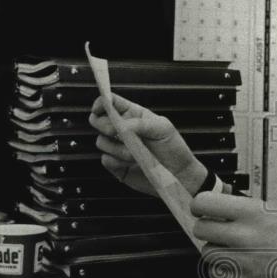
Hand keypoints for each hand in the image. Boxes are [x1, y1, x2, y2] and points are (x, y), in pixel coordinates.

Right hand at [89, 94, 206, 195]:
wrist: (178, 174)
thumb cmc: (173, 148)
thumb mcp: (163, 128)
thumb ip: (141, 123)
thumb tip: (122, 125)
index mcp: (133, 115)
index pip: (110, 102)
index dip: (101, 102)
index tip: (99, 108)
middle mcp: (122, 130)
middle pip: (98, 121)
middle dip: (105, 126)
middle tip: (121, 133)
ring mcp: (117, 147)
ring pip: (101, 142)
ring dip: (117, 148)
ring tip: (136, 153)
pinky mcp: (116, 165)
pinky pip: (105, 159)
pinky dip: (117, 162)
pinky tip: (133, 163)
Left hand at [190, 191, 276, 277]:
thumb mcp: (275, 211)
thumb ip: (245, 210)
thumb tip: (220, 208)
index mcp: (252, 212)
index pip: (203, 203)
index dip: (200, 206)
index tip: (202, 210)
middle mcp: (243, 236)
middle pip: (200, 230)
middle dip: (208, 229)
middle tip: (219, 231)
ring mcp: (243, 262)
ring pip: (208, 254)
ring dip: (217, 251)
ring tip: (235, 250)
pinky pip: (219, 275)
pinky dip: (226, 272)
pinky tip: (241, 266)